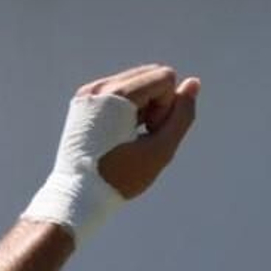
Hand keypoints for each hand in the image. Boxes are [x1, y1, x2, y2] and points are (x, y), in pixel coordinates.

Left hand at [80, 63, 199, 199]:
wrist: (77, 195)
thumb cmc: (119, 179)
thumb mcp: (159, 151)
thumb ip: (181, 117)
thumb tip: (193, 83)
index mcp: (115, 95)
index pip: (164, 77)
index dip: (167, 107)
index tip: (150, 133)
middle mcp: (98, 86)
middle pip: (150, 75)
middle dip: (156, 104)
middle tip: (142, 136)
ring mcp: (88, 92)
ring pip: (136, 83)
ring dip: (143, 108)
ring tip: (130, 137)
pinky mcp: (83, 101)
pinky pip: (119, 92)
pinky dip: (127, 110)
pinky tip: (120, 135)